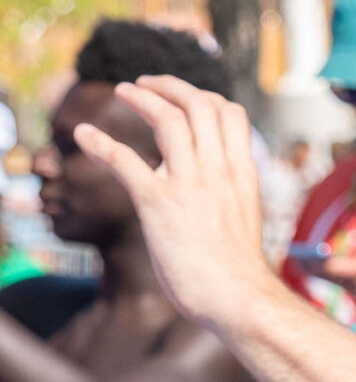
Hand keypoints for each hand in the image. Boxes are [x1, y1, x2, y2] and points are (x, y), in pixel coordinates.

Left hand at [72, 76, 284, 331]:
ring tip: (123, 92)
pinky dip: (101, 144)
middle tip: (146, 83)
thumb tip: (203, 182)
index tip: (183, 97)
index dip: (204, 96)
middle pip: (199, 105)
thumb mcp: (244, 216)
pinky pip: (126, 162)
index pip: (230, 113)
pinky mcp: (158, 205)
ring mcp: (190, 185)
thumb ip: (226, 190)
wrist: (238, 297)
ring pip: (168, 119)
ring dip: (141, 99)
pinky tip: (84, 135)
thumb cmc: (239, 268)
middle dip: (169, 86)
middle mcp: (218, 171)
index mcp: (242, 173)